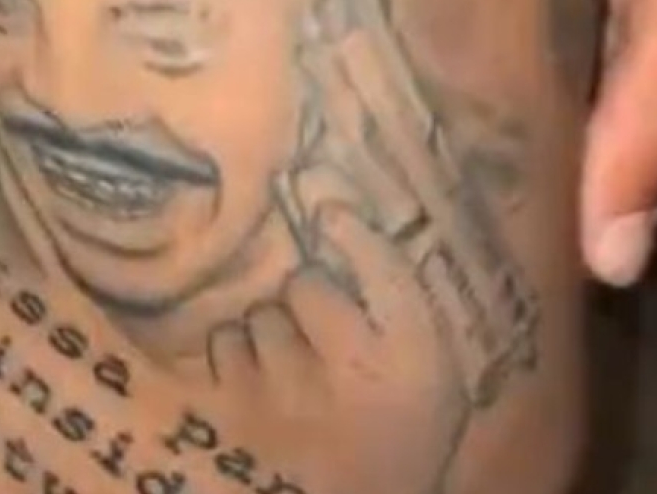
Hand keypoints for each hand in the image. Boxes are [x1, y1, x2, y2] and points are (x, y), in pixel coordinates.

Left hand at [205, 206, 467, 493]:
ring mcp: (286, 391)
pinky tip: (255, 379)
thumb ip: (401, 312)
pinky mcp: (237, 411)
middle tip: (319, 326)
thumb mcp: (431, 380)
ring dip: (271, 330)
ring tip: (286, 361)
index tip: (331, 215)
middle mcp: (350, 368)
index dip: (353, 233)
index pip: (384, 268)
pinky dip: (236, 355)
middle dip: (309, 297)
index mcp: (411, 359)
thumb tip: (347, 231)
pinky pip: (224, 344)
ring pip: (262, 315)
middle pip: (307, 286)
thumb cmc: (401, 442)